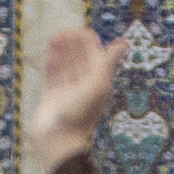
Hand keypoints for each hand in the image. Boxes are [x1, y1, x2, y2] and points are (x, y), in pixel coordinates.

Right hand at [25, 26, 121, 173]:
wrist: (58, 141)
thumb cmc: (79, 114)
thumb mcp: (97, 86)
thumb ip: (107, 63)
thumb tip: (124, 43)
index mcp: (97, 82)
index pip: (94, 55)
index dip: (87, 42)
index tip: (77, 33)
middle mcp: (83, 85)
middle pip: (79, 58)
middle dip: (72, 44)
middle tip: (62, 32)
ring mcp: (67, 91)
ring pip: (65, 65)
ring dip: (61, 51)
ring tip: (54, 38)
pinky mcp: (51, 96)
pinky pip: (53, 76)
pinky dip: (52, 63)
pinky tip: (50, 53)